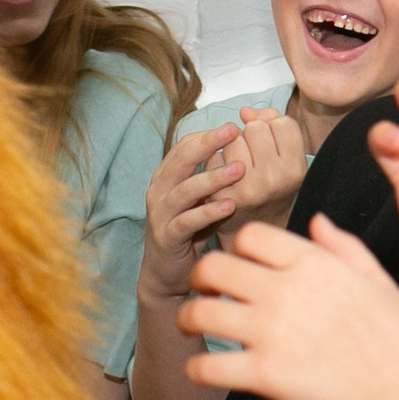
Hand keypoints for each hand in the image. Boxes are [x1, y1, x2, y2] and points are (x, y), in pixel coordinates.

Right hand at [138, 122, 246, 301]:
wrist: (166, 273)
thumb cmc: (189, 231)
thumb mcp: (199, 199)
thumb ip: (211, 177)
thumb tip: (239, 150)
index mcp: (165, 178)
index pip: (183, 147)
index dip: (207, 135)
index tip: (234, 126)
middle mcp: (159, 192)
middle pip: (180, 160)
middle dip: (207, 144)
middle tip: (233, 132)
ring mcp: (160, 214)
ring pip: (185, 190)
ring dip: (213, 178)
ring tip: (239, 169)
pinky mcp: (167, 237)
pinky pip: (188, 221)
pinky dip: (208, 212)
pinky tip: (230, 205)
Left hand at [180, 216, 398, 399]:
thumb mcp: (378, 279)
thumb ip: (343, 247)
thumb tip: (318, 221)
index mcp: (312, 263)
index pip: (251, 237)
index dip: (238, 250)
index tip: (239, 267)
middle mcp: (285, 290)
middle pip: (213, 268)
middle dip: (200, 279)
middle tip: (202, 293)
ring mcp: (270, 332)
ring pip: (200, 313)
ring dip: (188, 320)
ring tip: (191, 328)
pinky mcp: (263, 374)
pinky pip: (207, 367)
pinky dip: (197, 369)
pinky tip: (203, 371)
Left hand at [218, 105, 307, 234]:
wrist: (256, 225)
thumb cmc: (273, 185)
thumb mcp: (287, 157)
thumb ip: (273, 124)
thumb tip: (244, 112)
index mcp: (295, 169)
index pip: (281, 123)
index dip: (273, 127)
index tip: (272, 142)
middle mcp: (274, 179)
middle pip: (256, 127)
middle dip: (252, 134)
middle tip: (255, 154)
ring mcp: (247, 188)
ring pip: (233, 138)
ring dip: (234, 145)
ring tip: (240, 164)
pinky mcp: (222, 194)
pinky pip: (215, 156)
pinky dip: (218, 160)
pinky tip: (226, 176)